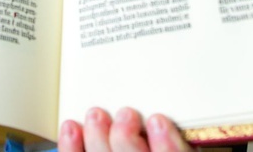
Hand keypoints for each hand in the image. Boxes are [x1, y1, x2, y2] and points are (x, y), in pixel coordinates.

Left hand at [59, 108, 189, 151]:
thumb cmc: (152, 140)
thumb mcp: (179, 137)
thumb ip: (181, 132)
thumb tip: (174, 105)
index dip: (167, 145)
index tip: (158, 120)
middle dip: (125, 138)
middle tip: (125, 112)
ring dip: (97, 138)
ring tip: (96, 114)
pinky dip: (71, 146)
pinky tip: (71, 127)